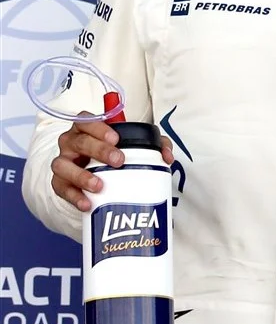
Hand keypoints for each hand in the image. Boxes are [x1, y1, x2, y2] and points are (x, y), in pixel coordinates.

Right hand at [50, 117, 174, 212]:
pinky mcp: (59, 183)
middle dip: (98, 150)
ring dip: (81, 175)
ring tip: (99, 185)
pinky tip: (87, 203)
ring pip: (62, 165)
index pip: (86, 120)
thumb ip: (155, 145)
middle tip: (118, 161)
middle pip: (78, 141)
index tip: (116, 138)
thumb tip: (167, 157)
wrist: (91, 175)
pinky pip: (61, 188)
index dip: (99, 128)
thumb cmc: (114, 153)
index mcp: (87, 129)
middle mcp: (71, 143)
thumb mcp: (134, 144)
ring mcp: (63, 162)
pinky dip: (73, 196)